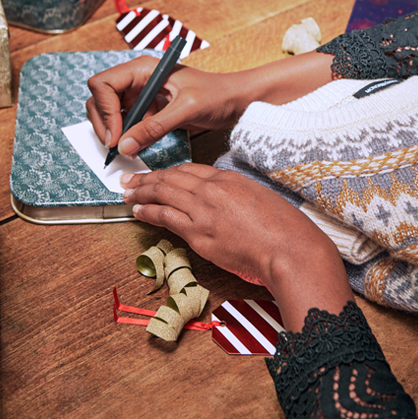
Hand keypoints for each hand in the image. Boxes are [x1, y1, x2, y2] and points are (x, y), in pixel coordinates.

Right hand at [86, 50, 334, 156]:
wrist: (235, 101)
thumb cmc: (216, 95)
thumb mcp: (186, 110)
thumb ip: (154, 127)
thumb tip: (123, 146)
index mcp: (143, 68)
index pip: (103, 84)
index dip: (104, 110)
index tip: (116, 136)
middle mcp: (137, 79)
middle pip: (100, 98)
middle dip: (104, 123)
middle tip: (116, 148)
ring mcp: (140, 95)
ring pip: (109, 112)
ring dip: (112, 132)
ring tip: (126, 150)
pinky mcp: (147, 110)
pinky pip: (125, 123)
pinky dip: (124, 137)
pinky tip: (135, 148)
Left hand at [121, 163, 353, 329]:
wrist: (289, 248)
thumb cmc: (284, 228)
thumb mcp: (260, 198)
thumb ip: (237, 195)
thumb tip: (226, 201)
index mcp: (229, 179)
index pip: (191, 169)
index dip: (170, 171)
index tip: (159, 173)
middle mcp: (213, 189)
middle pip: (172, 177)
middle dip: (148, 178)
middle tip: (131, 179)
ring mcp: (204, 210)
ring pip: (163, 193)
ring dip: (142, 192)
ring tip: (127, 193)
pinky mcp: (199, 233)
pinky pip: (166, 217)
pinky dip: (148, 212)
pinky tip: (138, 211)